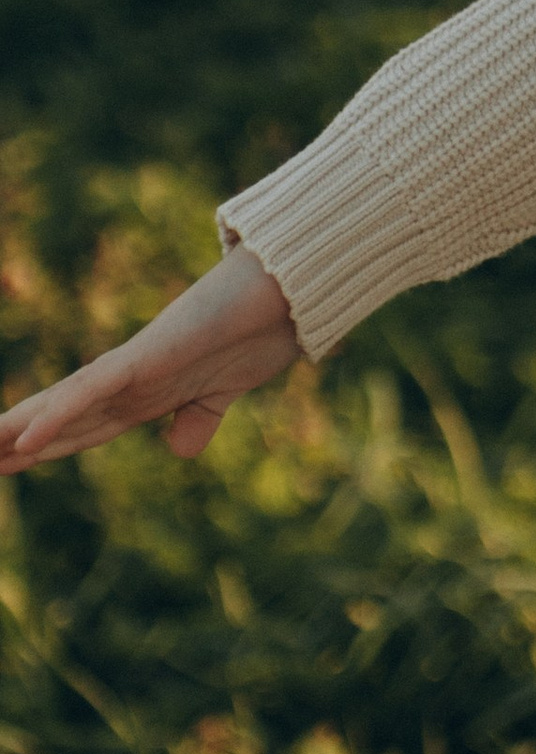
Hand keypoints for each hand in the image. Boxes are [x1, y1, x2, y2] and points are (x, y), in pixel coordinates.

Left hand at [0, 244, 301, 470]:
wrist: (289, 291)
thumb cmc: (262, 328)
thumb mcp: (225, 392)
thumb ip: (199, 416)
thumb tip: (179, 448)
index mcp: (150, 392)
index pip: (84, 426)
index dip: (46, 446)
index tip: (6, 462)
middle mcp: (133, 380)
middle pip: (62, 419)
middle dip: (18, 442)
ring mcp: (136, 366)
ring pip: (64, 404)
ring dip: (18, 429)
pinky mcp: (146, 355)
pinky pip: (93, 390)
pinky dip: (58, 415)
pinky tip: (23, 439)